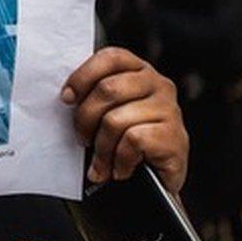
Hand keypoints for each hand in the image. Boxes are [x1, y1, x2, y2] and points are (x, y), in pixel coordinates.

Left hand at [61, 47, 188, 193]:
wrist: (158, 183)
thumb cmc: (128, 146)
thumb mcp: (110, 113)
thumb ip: (95, 97)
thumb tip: (68, 97)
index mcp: (140, 72)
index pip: (111, 57)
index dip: (84, 76)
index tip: (67, 99)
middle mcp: (159, 85)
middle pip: (108, 89)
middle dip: (86, 119)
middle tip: (83, 140)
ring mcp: (170, 110)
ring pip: (116, 120)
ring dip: (101, 149)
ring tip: (101, 164)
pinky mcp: (174, 137)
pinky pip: (132, 140)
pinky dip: (120, 161)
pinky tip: (122, 169)